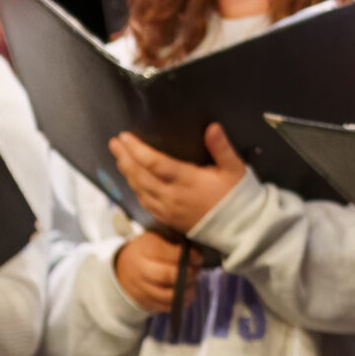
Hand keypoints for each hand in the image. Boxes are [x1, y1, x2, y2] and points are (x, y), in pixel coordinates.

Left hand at [111, 124, 245, 233]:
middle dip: (125, 158)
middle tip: (114, 143)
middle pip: (141, 176)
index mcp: (188, 181)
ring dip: (127, 173)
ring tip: (119, 157)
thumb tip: (212, 127)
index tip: (124, 137)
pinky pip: (145, 203)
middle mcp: (172, 196)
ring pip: (140, 190)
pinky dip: (136, 189)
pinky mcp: (167, 219)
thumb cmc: (238, 195)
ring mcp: (168, 209)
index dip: (137, 150)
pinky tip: (132, 180)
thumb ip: (221, 147)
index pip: (155, 164)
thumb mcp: (235, 169)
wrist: (241, 228)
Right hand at [113, 231, 198, 314]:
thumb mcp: (159, 236)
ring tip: (192, 284)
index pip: (172, 254)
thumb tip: (197, 252)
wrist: (124, 266)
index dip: (190, 257)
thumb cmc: (149, 249)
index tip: (198, 258)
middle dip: (187, 275)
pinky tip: (184, 293)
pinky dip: (180, 302)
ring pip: (168, 296)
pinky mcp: (144, 302)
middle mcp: (140, 269)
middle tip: (194, 272)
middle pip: (167, 276)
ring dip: (186, 291)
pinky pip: (166, 307)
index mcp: (146, 249)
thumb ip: (177, 239)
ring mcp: (140, 288)